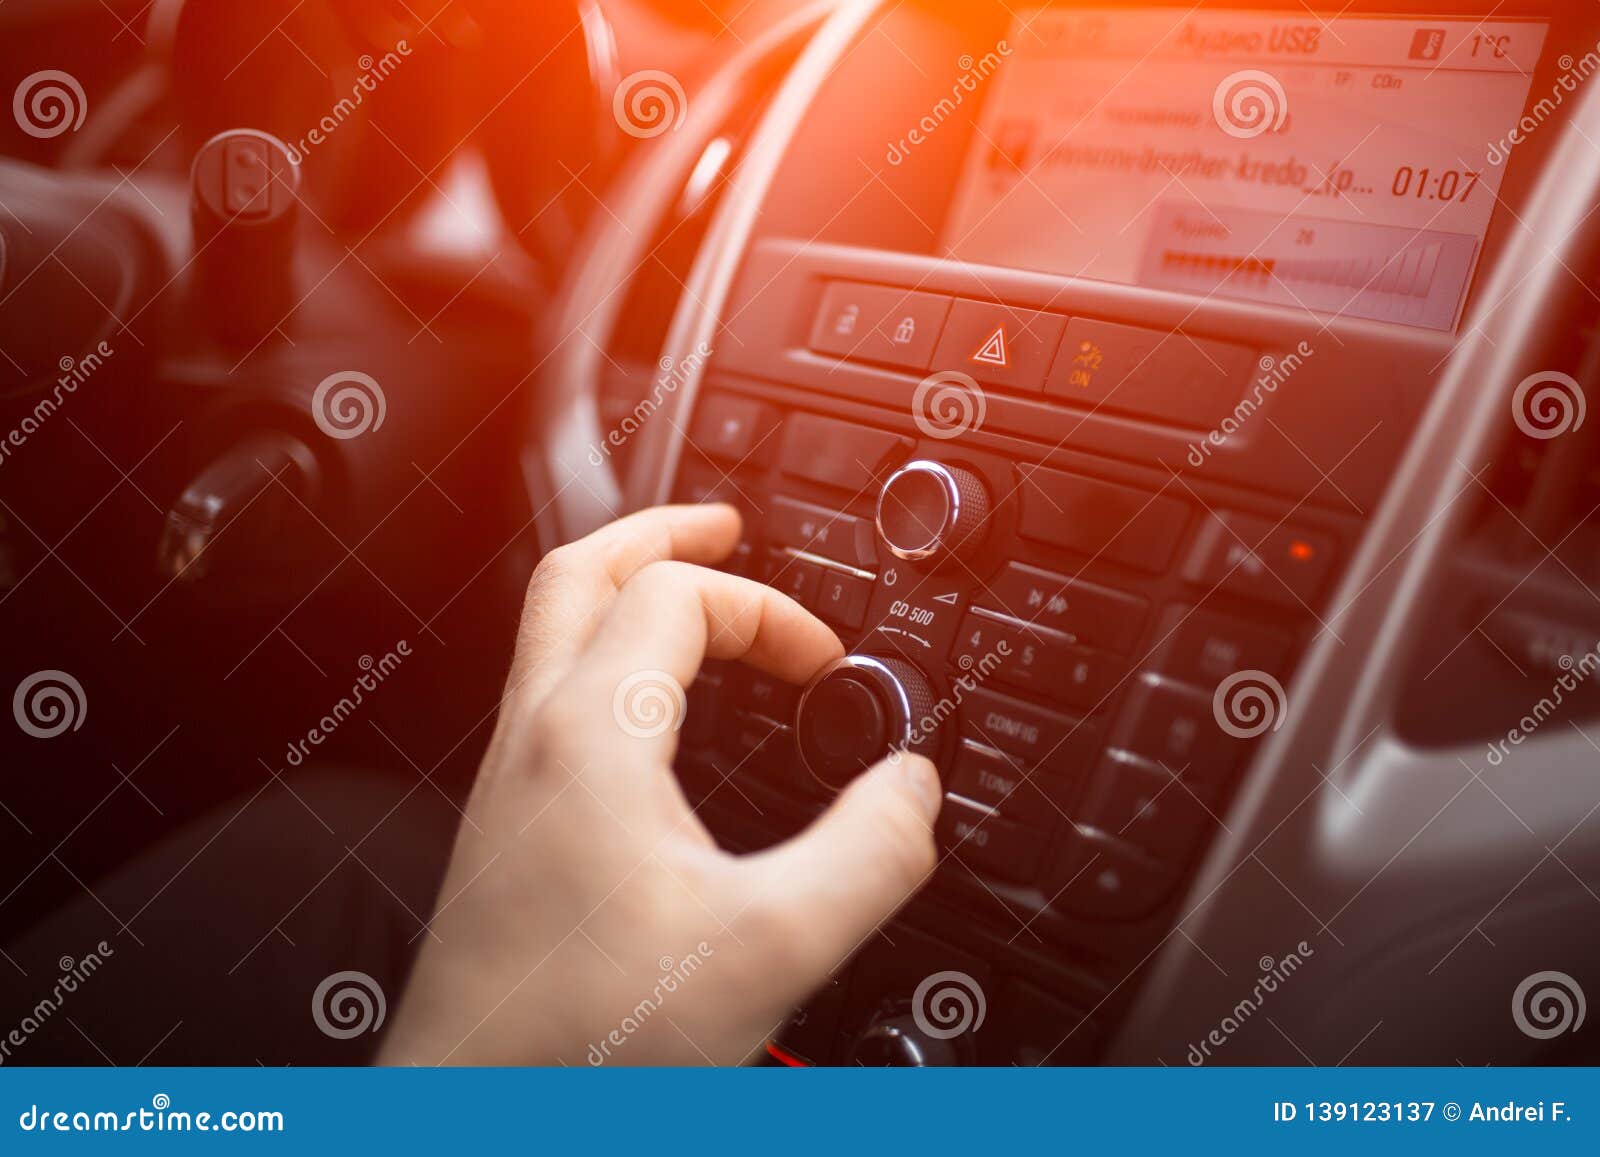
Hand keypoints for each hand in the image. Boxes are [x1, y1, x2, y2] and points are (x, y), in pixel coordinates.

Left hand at [378, 504, 943, 1065]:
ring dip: (626, 592)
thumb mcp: (767, 951)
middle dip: (662, 532)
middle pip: (581, 571)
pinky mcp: (501, 834)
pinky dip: (607, 666)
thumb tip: (913, 792)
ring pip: (551, 633)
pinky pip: (549, 703)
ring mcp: (505, 785)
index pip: (680, 594)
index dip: (769, 609)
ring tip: (691, 600)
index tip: (823, 664)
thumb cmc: (577, 1050)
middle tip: (727, 528)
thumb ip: (867, 858)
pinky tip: (652, 723)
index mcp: (592, 737)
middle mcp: (532, 742)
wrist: (470, 1120)